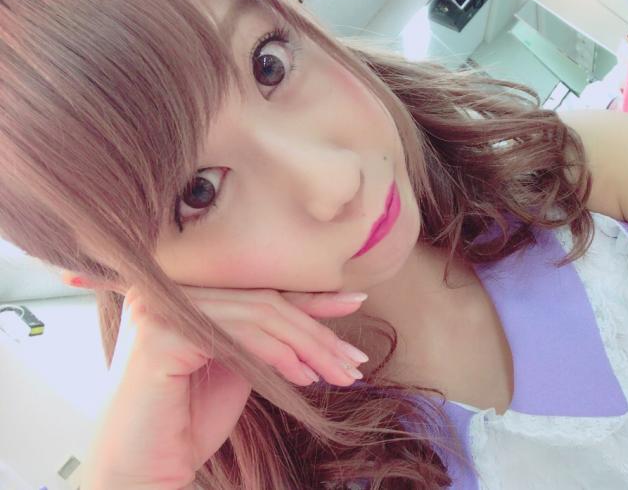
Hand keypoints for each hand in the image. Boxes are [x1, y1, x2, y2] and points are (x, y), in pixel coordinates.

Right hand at [63, 272, 368, 488]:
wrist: (143, 467)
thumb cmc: (189, 420)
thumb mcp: (243, 364)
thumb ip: (272, 333)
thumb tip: (331, 304)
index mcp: (184, 290)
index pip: (259, 289)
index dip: (311, 298)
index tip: (355, 303)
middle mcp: (166, 290)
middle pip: (264, 301)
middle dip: (318, 332)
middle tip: (355, 360)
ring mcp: (160, 307)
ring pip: (259, 316)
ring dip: (309, 348)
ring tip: (340, 374)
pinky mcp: (161, 333)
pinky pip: (240, 335)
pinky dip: (280, 356)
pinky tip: (304, 379)